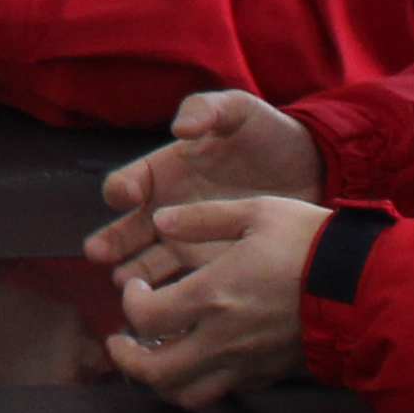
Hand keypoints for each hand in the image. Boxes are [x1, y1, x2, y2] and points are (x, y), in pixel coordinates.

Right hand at [87, 90, 326, 271]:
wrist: (315, 172)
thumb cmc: (270, 137)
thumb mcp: (240, 111)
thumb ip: (209, 109)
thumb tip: (180, 128)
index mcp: (166, 171)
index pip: (128, 182)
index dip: (122, 189)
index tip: (129, 196)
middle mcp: (168, 209)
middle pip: (127, 228)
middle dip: (111, 240)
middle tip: (98, 253)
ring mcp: (189, 240)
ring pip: (149, 261)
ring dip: (134, 272)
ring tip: (125, 282)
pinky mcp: (214, 265)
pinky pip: (186, 283)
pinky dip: (171, 294)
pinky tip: (165, 303)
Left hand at [103, 196, 326, 408]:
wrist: (368, 288)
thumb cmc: (314, 244)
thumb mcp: (259, 211)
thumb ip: (204, 217)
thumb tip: (162, 219)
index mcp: (213, 296)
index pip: (145, 317)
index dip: (130, 304)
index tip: (135, 287)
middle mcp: (223, 338)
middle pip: (156, 371)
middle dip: (128, 359)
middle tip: (122, 340)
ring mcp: (247, 363)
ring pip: (187, 394)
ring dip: (162, 379)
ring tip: (156, 356)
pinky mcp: (269, 375)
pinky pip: (224, 390)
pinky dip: (201, 381)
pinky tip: (201, 357)